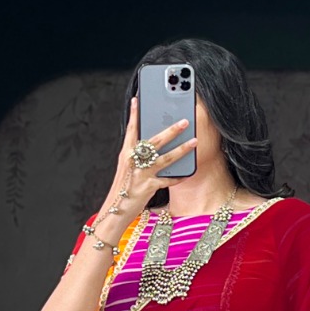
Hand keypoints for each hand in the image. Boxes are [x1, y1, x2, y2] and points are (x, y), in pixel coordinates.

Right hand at [90, 97, 196, 244]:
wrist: (115, 211)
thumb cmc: (122, 188)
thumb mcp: (126, 168)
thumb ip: (136, 154)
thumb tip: (152, 144)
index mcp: (126, 153)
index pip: (131, 130)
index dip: (134, 114)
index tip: (138, 99)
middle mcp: (133, 161)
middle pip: (155, 141)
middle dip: (171, 130)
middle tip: (185, 120)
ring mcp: (141, 174)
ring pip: (165, 158)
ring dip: (182, 149)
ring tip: (194, 141)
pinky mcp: (149, 187)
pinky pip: (168, 180)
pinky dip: (179, 177)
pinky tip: (189, 171)